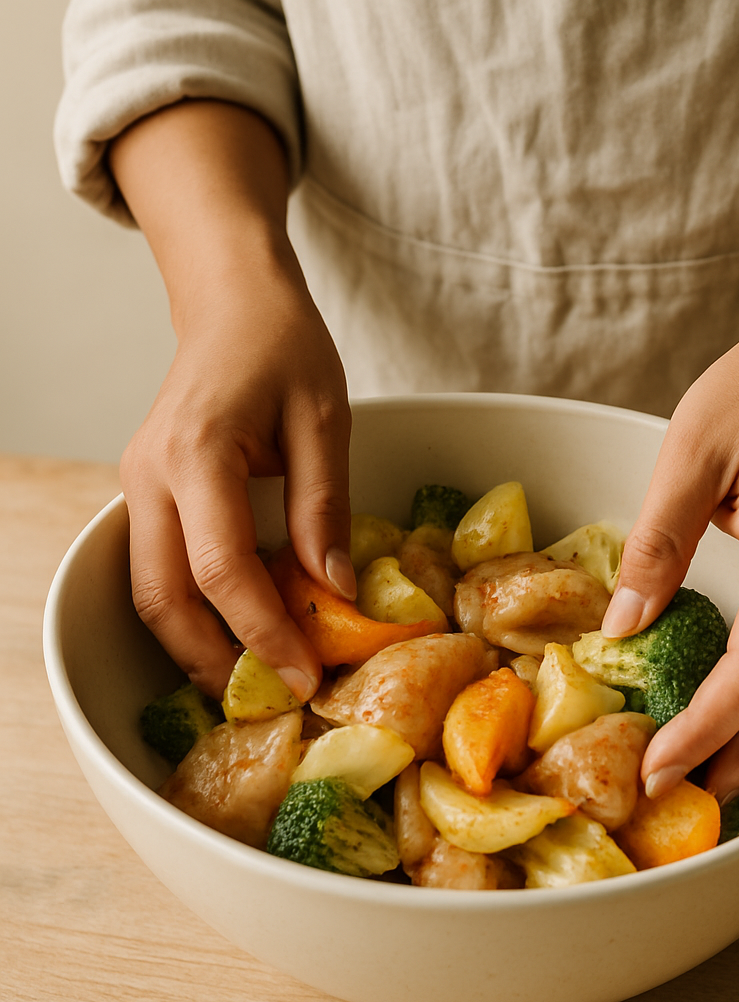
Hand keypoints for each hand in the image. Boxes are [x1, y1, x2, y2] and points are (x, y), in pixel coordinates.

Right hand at [110, 100, 356, 699]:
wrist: (232, 300)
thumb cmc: (282, 345)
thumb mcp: (324, 422)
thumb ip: (322, 509)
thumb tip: (332, 591)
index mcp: (197, 454)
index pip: (220, 570)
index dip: (264, 632)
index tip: (306, 677)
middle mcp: (150, 475)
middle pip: (163, 598)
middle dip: (215, 658)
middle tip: (273, 697)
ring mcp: (139, 483)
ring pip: (149, 590)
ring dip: (196, 643)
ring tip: (256, 675)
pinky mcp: (148, 488)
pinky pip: (157, 565)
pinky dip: (192, 608)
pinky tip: (237, 626)